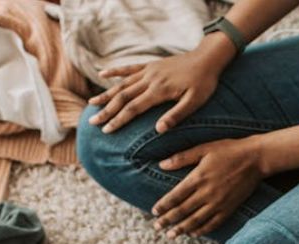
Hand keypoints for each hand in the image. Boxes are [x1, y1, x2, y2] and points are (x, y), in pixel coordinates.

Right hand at [88, 37, 234, 133]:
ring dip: (106, 94)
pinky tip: (102, 74)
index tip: (106, 130)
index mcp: (159, 90)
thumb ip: (176, 116)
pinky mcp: (150, 66)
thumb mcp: (195, 102)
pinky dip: (115, 71)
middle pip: (122, 96)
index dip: (118, 119)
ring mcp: (148, 71)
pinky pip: (129, 68)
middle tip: (92, 122)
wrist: (207, 58)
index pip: (133, 108)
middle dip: (106, 110)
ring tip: (91, 103)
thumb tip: (158, 130)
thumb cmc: (204, 83)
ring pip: (122, 84)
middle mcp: (150, 79)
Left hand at [152, 138, 265, 237]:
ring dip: (182, 229)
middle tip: (157, 228)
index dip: (163, 205)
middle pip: (182, 211)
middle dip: (168, 221)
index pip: (175, 196)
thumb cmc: (229, 150)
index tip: (154, 212)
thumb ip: (182, 157)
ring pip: (196, 220)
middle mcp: (206, 193)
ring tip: (171, 235)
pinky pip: (213, 223)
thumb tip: (162, 164)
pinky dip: (202, 230)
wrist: (256, 159)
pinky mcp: (229, 208)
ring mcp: (218, 203)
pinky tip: (193, 234)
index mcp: (198, 177)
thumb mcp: (204, 148)